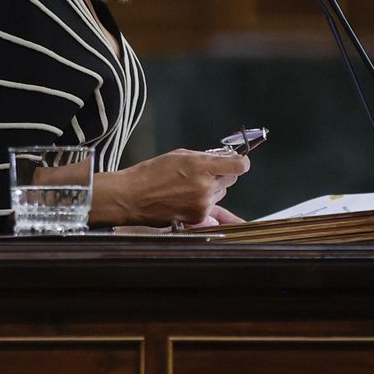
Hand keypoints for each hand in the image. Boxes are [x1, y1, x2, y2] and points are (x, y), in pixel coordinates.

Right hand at [91, 148, 249, 226]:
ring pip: (220, 194)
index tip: (236, 162)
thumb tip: (224, 160)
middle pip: (230, 180)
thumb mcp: (180, 155)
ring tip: (187, 187)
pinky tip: (183, 198)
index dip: (239, 163)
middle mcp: (206, 187)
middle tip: (202, 173)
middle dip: (220, 175)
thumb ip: (204, 157)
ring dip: (211, 189)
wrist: (133, 197)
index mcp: (202, 167)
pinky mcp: (198, 218)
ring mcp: (203, 204)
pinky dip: (202, 203)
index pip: (239, 166)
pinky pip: (210, 208)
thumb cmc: (152, 173)